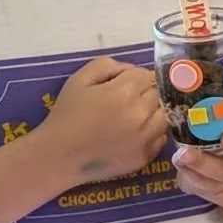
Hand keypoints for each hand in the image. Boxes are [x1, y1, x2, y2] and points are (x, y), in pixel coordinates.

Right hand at [41, 57, 169, 184]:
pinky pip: (161, 137)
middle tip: (125, 103)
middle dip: (144, 95)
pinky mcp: (145, 156)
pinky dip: (152, 133)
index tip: (123, 86)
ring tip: (132, 118)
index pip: (147, 76)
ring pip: (164, 115)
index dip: (135, 79)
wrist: (58, 156)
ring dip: (153, 113)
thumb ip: (109, 66)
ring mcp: (146, 138)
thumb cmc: (67, 115)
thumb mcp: (80, 79)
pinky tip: (134, 134)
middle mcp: (141, 114)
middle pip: (157, 95)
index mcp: (125, 92)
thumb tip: (132, 71)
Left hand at [172, 99, 222, 202]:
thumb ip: (211, 100)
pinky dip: (189, 172)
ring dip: (204, 162)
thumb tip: (186, 75)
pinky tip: (178, 162)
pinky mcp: (215, 186)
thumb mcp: (218, 116)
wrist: (213, 171)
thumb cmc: (216, 132)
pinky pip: (203, 182)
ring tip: (184, 154)